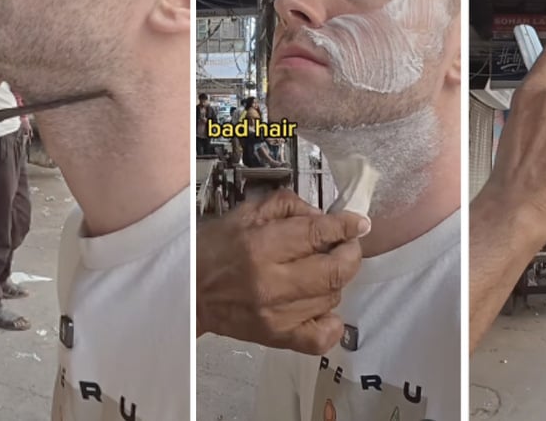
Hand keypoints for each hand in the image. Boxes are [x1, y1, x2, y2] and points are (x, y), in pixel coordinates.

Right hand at [197, 189, 368, 353]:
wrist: (187, 292)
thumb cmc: (215, 248)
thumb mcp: (247, 212)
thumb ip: (289, 206)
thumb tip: (324, 216)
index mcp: (262, 246)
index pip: (319, 234)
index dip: (346, 226)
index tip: (358, 223)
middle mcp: (271, 282)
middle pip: (335, 269)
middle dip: (350, 253)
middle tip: (347, 245)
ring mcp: (276, 315)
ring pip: (332, 298)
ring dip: (335, 281)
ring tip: (321, 270)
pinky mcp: (276, 338)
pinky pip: (321, 338)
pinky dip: (332, 322)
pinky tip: (323, 306)